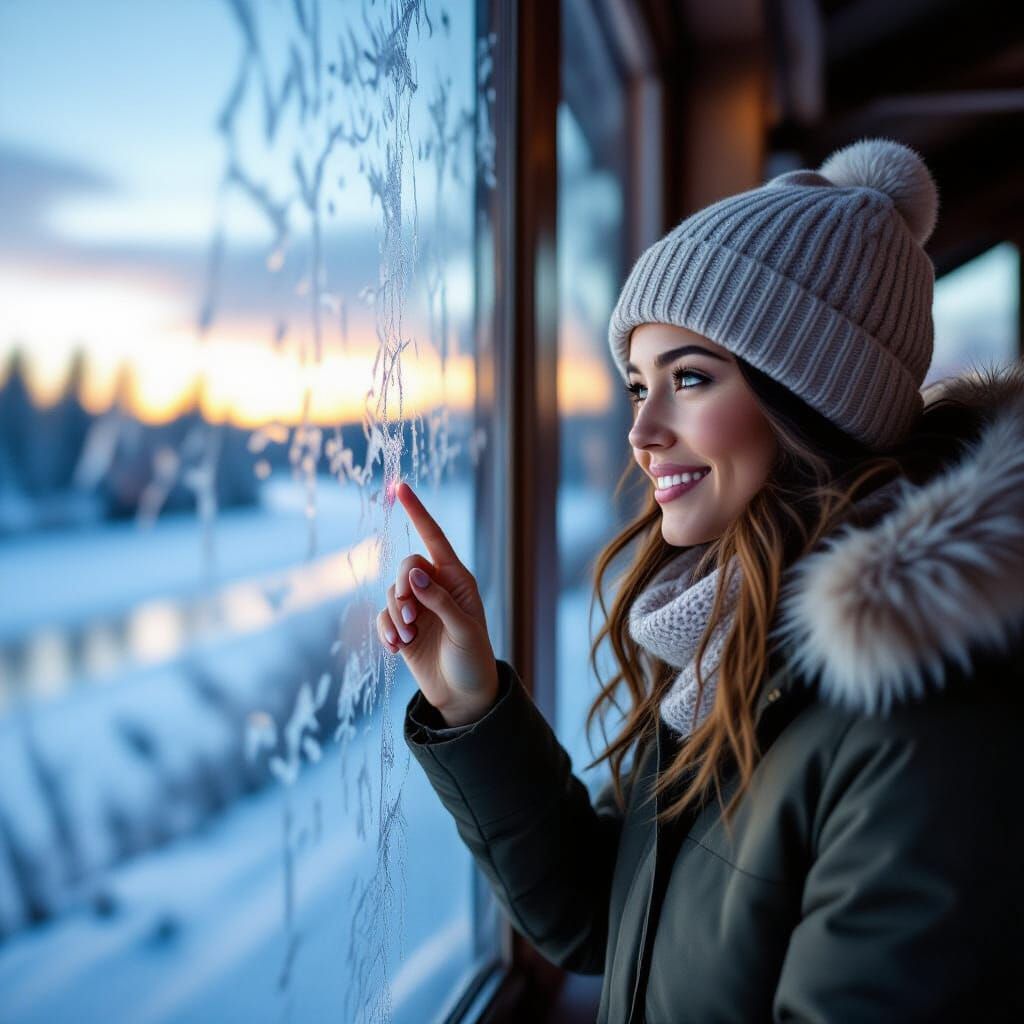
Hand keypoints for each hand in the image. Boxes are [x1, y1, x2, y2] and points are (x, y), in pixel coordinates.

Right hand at [377, 480, 499, 726]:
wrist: (464, 696)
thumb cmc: (473, 659)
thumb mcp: (464, 630)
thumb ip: (439, 601)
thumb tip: (413, 576)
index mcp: (457, 579)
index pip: (433, 537)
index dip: (417, 512)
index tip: (400, 486)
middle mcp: (435, 588)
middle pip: (406, 567)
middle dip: (401, 589)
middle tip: (408, 616)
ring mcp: (417, 608)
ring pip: (390, 592)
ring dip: (393, 615)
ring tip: (405, 639)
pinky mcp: (402, 629)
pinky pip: (383, 618)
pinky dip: (386, 631)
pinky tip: (396, 650)